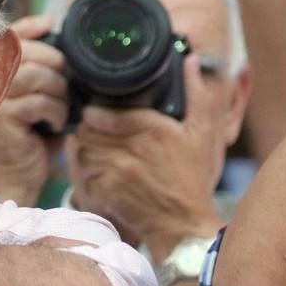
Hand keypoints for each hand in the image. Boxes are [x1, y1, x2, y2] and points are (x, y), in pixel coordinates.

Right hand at [0, 14, 67, 204]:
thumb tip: (56, 31)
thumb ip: (45, 67)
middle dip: (57, 64)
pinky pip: (39, 101)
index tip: (52, 25)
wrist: (20, 174)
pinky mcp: (2, 119)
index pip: (10, 36)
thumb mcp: (41, 95)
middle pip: (27, 51)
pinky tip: (57, 124)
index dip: (31, 26)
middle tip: (68, 86)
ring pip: (36, 75)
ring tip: (64, 108)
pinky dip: (57, 111)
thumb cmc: (34, 133)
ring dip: (60, 90)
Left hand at [66, 55, 221, 256]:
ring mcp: (117, 171)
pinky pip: (84, 172)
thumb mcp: (203, 133)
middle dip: (86, 126)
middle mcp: (132, 149)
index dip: (93, 110)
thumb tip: (193, 60)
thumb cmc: (193, 178)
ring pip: (82, 149)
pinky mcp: (106, 191)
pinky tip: (95, 168)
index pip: (105, 113)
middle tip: (88, 127)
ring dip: (83, 146)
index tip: (93, 110)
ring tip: (90, 145)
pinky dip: (85, 169)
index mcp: (153, 130)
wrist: (183, 224)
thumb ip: (197, 94)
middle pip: (88, 129)